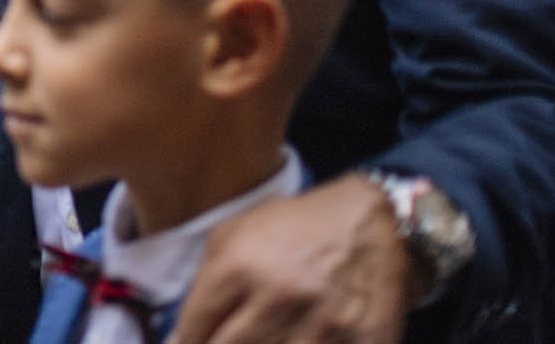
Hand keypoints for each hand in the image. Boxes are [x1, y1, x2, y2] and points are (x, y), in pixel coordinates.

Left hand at [172, 174, 416, 343]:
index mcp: (239, 266)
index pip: (194, 329)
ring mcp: (322, 324)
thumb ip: (204, 284)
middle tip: (222, 343)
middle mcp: (278, 296)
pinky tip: (298, 340)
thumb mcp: (235, 234)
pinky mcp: (363, 341)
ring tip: (264, 339)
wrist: (375, 222)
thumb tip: (179, 340)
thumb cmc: (295, 229)